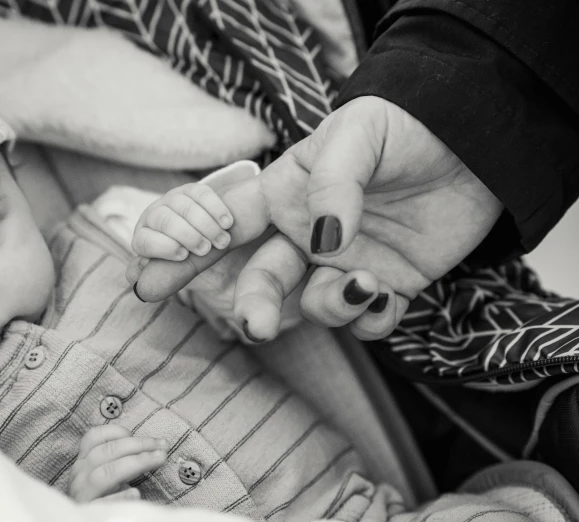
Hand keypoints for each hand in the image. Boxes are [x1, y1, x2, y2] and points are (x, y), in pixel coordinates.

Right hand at [69, 425, 167, 502]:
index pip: (94, 438)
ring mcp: (82, 495)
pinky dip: (120, 497)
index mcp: (83, 463)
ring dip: (136, 462)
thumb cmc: (103, 498)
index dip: (116, 431)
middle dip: (138, 445)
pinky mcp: (89, 513)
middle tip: (163, 445)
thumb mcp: (108, 475)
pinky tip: (136, 493)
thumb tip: (152, 448)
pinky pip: (104, 503)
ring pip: (106, 473)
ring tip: (159, 459)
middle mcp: (79, 476)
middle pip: (106, 452)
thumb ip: (121, 461)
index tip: (137, 433)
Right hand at [131, 97, 503, 339]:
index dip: (184, 257)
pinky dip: (371, 320)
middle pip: (262, 280)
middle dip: (252, 305)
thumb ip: (330, 185)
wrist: (471, 140)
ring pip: (313, 307)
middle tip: (253, 325)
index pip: (224, 229)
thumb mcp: (356, 134)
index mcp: (284, 197)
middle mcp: (306, 236)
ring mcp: (344, 263)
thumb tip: (321, 242)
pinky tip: (383, 297)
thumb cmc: (401, 124)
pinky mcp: (389, 283)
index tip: (147, 285)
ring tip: (361, 283)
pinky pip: (368, 320)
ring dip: (329, 308)